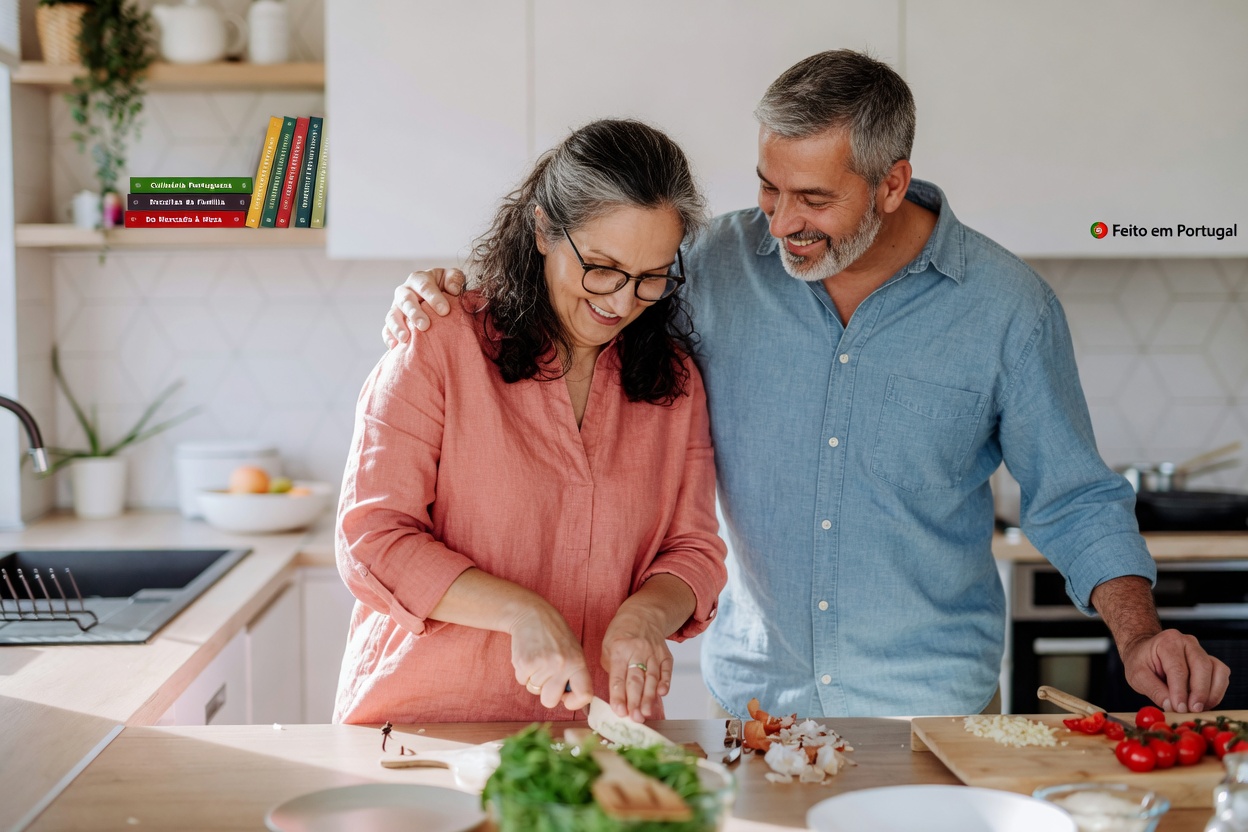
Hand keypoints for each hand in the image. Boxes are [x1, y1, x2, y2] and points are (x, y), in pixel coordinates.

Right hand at [382, 267, 466, 347]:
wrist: (437, 299)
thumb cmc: (446, 288)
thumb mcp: (452, 278)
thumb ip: (455, 279)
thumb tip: (453, 289)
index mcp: (419, 279)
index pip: (424, 286)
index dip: (433, 297)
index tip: (444, 311)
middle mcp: (404, 292)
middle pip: (406, 300)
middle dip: (414, 313)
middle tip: (424, 325)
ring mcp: (396, 307)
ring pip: (393, 315)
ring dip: (398, 326)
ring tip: (405, 338)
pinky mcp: (393, 322)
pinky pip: (386, 329)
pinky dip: (389, 337)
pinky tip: (394, 346)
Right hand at [508, 602, 593, 711]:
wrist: (533, 614)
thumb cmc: (555, 636)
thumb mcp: (573, 651)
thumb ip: (575, 674)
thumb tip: (570, 700)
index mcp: (578, 662)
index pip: (585, 695)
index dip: (575, 703)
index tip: (567, 699)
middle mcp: (562, 665)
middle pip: (550, 701)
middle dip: (546, 694)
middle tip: (546, 676)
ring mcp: (543, 664)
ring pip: (534, 690)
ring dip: (534, 678)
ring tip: (538, 658)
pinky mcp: (525, 663)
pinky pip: (522, 681)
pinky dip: (523, 672)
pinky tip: (528, 656)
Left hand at [601, 606, 673, 722]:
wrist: (643, 615)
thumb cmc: (621, 634)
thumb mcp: (607, 646)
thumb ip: (610, 669)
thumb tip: (616, 692)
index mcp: (619, 650)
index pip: (618, 677)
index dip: (619, 696)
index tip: (619, 712)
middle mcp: (637, 651)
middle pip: (636, 680)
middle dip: (635, 701)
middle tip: (634, 718)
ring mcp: (654, 653)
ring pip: (652, 678)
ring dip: (649, 697)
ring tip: (646, 713)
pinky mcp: (665, 655)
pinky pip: (667, 670)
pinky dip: (665, 682)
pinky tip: (663, 693)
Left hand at [1118, 629, 1230, 712]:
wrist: (1145, 652)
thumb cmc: (1141, 662)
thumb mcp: (1137, 675)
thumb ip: (1154, 690)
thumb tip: (1172, 706)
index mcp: (1168, 641)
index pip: (1178, 668)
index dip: (1180, 691)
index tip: (1180, 708)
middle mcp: (1188, 642)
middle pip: (1202, 667)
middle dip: (1199, 692)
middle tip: (1192, 710)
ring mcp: (1202, 651)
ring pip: (1218, 671)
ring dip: (1211, 693)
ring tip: (1198, 709)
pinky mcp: (1211, 662)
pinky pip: (1221, 676)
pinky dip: (1216, 692)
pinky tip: (1204, 703)